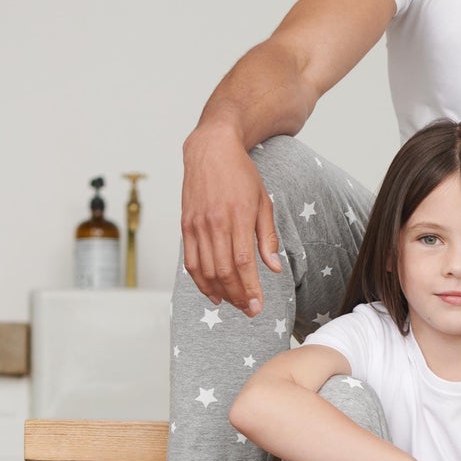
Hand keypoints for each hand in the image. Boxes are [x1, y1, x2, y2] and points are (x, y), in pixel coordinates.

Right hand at [180, 127, 281, 316]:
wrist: (210, 149)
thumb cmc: (242, 175)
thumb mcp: (263, 202)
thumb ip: (267, 237)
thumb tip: (274, 268)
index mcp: (237, 218)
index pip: (243, 263)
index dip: (250, 289)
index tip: (258, 307)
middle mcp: (214, 223)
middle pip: (223, 271)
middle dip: (237, 296)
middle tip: (249, 311)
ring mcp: (196, 225)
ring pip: (205, 270)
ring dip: (220, 292)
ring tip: (234, 304)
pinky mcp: (185, 225)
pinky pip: (190, 261)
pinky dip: (200, 281)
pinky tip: (213, 292)